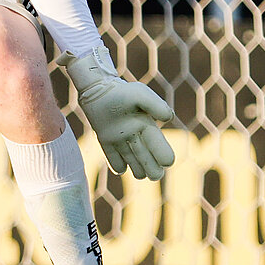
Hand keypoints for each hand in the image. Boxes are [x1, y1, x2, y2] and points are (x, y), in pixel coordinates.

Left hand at [65, 49, 176, 180]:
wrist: (96, 89)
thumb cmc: (120, 92)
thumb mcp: (140, 94)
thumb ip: (155, 105)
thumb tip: (168, 119)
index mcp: (147, 127)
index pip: (160, 147)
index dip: (164, 156)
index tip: (166, 162)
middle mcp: (136, 135)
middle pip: (148, 159)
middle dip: (153, 169)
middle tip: (154, 175)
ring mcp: (120, 139)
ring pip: (132, 161)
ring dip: (137, 170)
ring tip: (140, 174)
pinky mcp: (106, 140)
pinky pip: (113, 159)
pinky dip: (117, 166)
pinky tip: (120, 169)